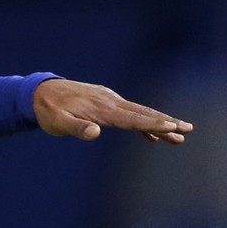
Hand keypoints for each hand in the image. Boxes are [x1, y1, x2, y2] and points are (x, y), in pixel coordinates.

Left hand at [32, 80, 192, 143]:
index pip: (132, 119)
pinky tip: (151, 135)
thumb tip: (95, 133)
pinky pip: (128, 112)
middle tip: (188, 130)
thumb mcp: (58, 123)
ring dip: (158, 122)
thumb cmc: (48, 112)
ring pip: (138, 112)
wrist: (38, 92)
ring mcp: (108, 99)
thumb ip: (77, 128)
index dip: (152, 124)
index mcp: (101, 109)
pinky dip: (141, 122)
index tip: (173, 127)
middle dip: (166, 122)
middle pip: (142, 113)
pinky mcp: (104, 100)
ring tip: (179, 134)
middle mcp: (109, 102)